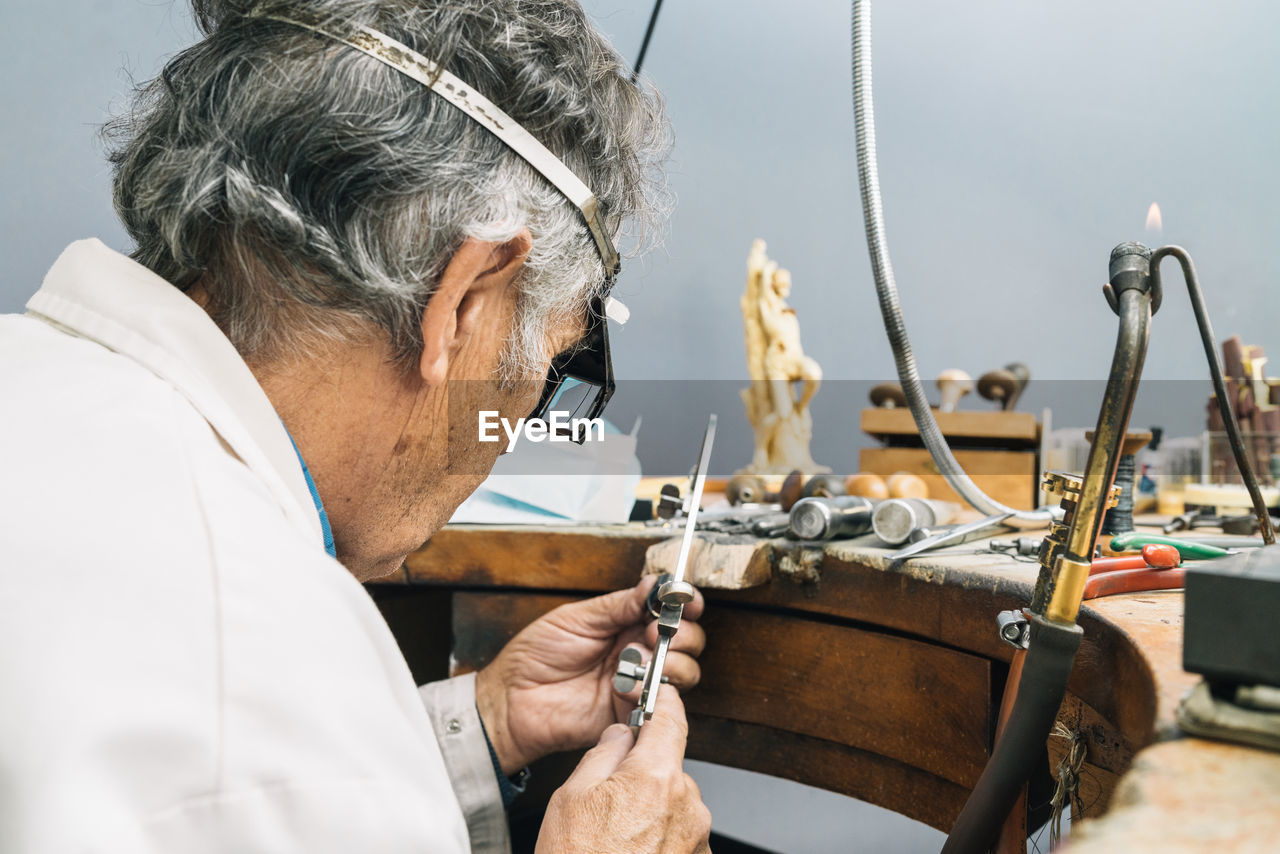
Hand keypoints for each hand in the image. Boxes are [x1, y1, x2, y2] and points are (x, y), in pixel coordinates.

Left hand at [475, 575, 704, 771]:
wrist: (512, 699)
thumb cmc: (534, 655)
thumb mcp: (575, 619)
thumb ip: (617, 605)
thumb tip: (651, 585)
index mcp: (625, 624)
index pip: (670, 610)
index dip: (685, 604)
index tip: (686, 601)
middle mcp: (638, 651)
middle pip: (688, 640)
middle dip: (683, 632)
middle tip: (656, 630)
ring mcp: (639, 682)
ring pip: (684, 672)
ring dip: (672, 661)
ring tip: (639, 658)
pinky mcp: (632, 712)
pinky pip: (663, 704)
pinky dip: (654, 691)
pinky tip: (627, 685)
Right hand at [536, 687, 711, 853]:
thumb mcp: (571, 799)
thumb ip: (603, 755)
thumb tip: (620, 735)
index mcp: (657, 779)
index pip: (672, 721)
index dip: (664, 703)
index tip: (660, 696)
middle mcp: (688, 807)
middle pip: (670, 768)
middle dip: (645, 774)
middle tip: (609, 800)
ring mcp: (697, 840)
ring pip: (676, 805)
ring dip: (652, 812)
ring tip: (615, 839)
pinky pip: (681, 837)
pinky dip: (659, 840)